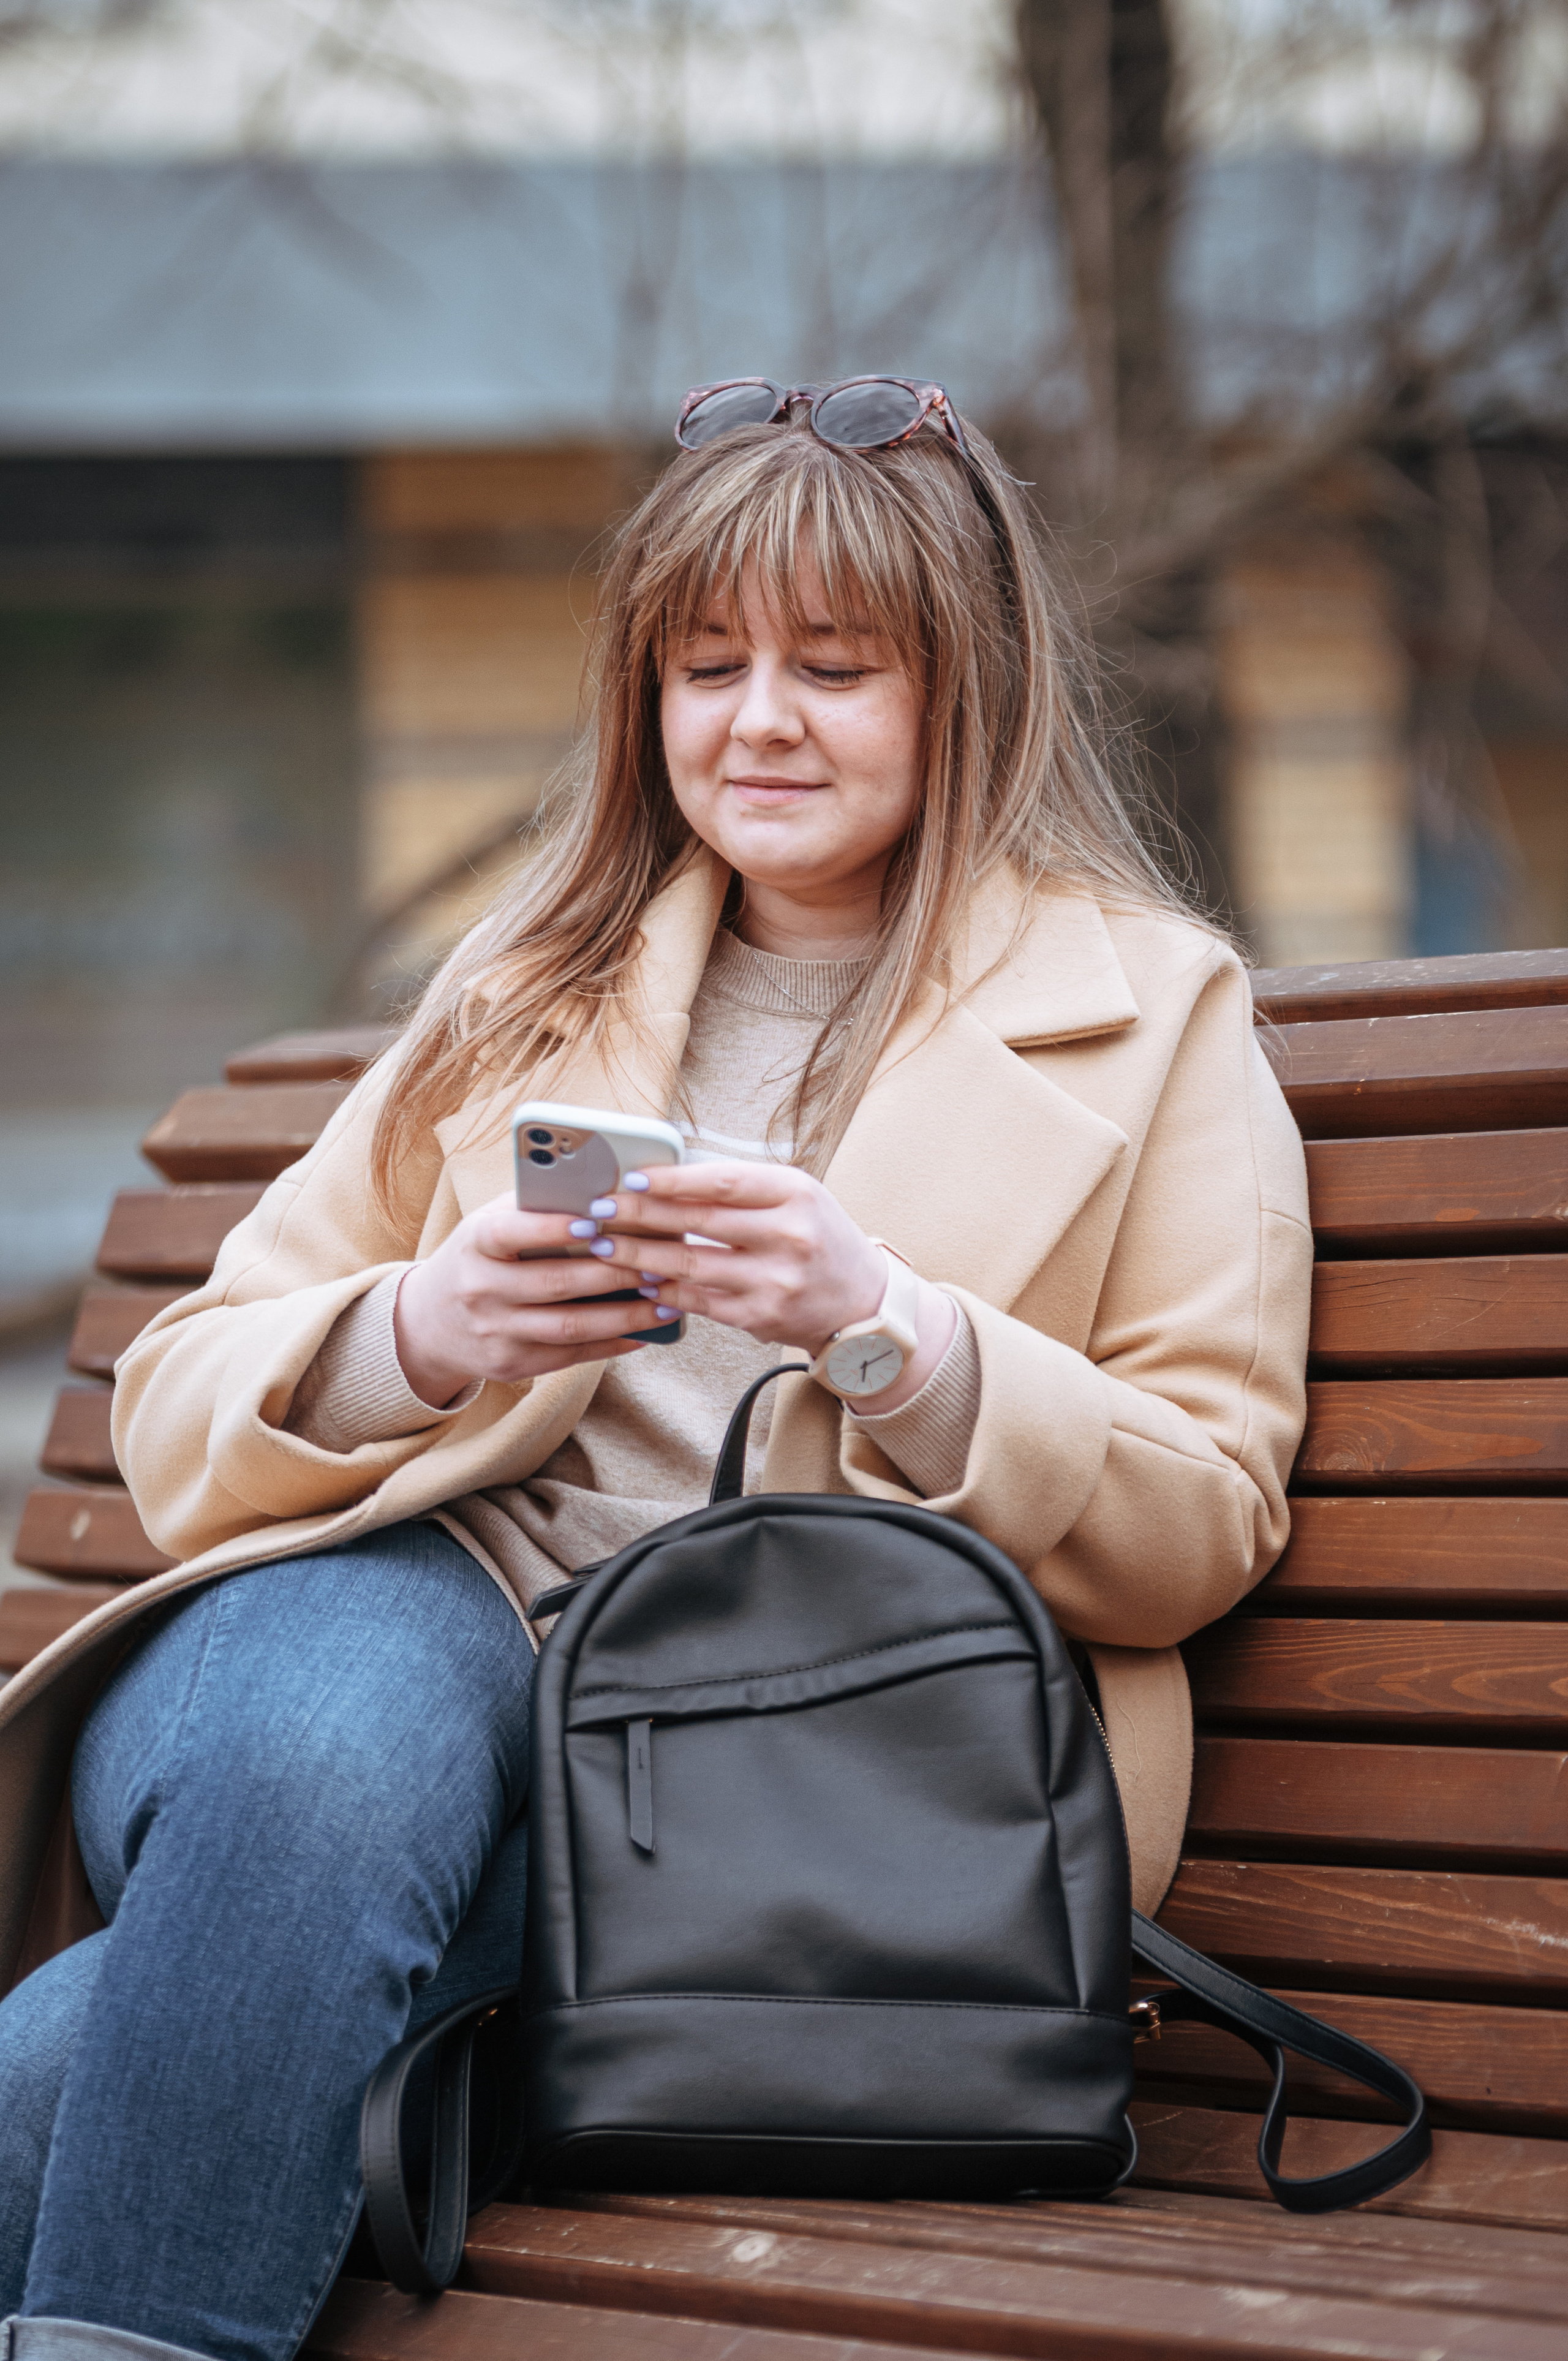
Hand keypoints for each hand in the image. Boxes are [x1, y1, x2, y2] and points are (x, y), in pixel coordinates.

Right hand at [394, 1193, 678, 1405]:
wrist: (428, 1324)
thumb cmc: (477, 1259)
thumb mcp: (488, 1227)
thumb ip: (533, 1207)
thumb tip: (602, 1189)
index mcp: (474, 1245)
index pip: (510, 1233)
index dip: (552, 1227)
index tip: (598, 1220)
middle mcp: (480, 1291)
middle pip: (554, 1283)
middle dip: (613, 1273)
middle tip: (659, 1261)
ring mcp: (495, 1332)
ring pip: (569, 1326)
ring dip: (625, 1315)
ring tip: (666, 1300)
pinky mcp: (512, 1365)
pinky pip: (571, 1354)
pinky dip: (613, 1342)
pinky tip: (646, 1331)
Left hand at [590, 1160, 956, 1411]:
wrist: (861, 1301)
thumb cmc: (818, 1236)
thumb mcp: (794, 1196)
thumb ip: (739, 1187)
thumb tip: (664, 1177)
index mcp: (795, 1193)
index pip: (721, 1181)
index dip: (671, 1179)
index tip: (630, 1177)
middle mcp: (789, 1236)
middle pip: (698, 1222)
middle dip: (640, 1215)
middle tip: (599, 1211)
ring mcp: (775, 1281)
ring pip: (690, 1265)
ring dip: (640, 1256)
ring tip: (605, 1247)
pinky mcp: (760, 1317)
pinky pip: (699, 1301)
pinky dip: (664, 1290)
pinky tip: (638, 1281)